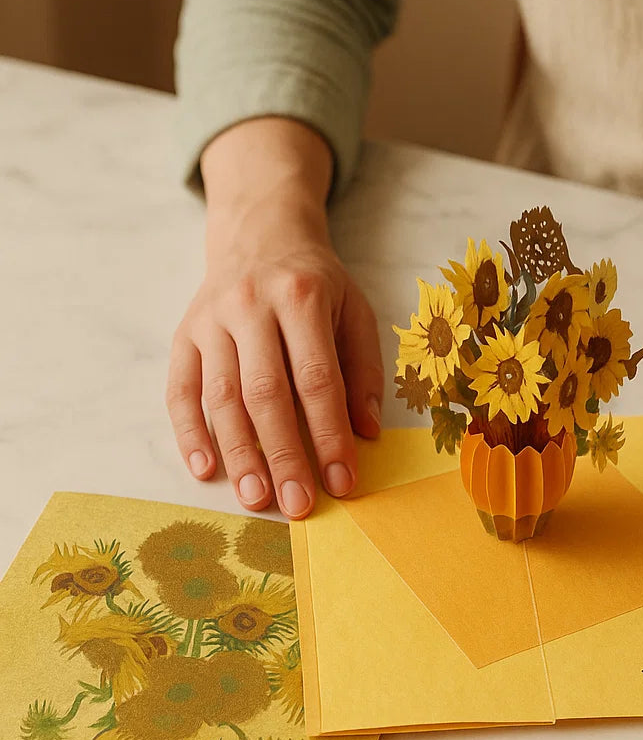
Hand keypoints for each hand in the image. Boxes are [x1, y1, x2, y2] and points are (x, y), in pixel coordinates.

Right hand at [165, 118, 383, 518]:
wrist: (260, 234)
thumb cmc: (315, 283)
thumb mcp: (354, 309)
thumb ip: (363, 370)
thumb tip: (365, 433)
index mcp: (301, 297)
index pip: (317, 378)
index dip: (330, 434)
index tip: (344, 481)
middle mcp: (251, 306)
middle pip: (266, 392)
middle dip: (284, 454)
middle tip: (298, 504)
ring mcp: (211, 320)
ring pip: (221, 396)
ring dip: (239, 453)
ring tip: (257, 498)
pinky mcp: (184, 334)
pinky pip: (180, 390)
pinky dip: (190, 433)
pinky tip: (206, 469)